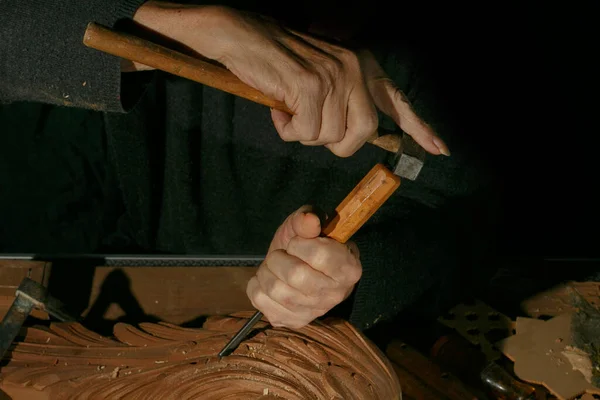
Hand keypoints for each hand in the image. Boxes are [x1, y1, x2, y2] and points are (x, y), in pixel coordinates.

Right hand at [131, 2, 449, 156]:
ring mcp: (333, 76)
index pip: (398, 102)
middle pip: (362, 133)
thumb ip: (346, 100)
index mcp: (362, 66)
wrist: (243, 35)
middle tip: (312, 128)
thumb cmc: (280, 62)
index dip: (420, 128)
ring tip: (289, 108)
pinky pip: (304, 133)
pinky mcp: (309, 85)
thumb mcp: (322, 76)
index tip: (441, 150)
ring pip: (329, 136)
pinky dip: (288, 129)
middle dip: (336, 143)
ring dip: (304, 133)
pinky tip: (279, 107)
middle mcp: (354, 69)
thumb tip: (357, 136)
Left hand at [246, 206, 361, 328]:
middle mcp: (335, 295)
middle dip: (279, 257)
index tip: (297, 242)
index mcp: (348, 268)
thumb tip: (309, 219)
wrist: (302, 270)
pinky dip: (256, 285)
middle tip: (282, 254)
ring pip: (275, 289)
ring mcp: (313, 312)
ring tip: (274, 266)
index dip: (300, 244)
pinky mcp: (291, 321)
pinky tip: (269, 280)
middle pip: (295, 275)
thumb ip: (308, 218)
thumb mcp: (308, 225)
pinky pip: (260, 300)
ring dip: (266, 270)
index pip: (319, 255)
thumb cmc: (308, 244)